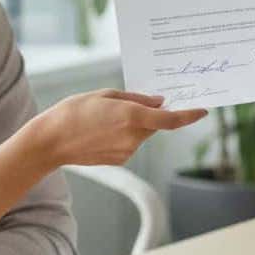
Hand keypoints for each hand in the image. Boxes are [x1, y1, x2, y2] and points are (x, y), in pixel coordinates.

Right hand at [28, 89, 207, 167]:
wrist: (51, 141)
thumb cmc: (75, 111)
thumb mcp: (106, 95)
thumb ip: (136, 98)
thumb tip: (159, 103)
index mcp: (132, 117)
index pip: (171, 120)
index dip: (189, 115)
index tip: (203, 110)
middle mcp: (134, 136)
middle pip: (154, 124)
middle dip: (150, 114)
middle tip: (132, 102)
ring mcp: (127, 151)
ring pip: (142, 134)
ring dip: (134, 124)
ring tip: (105, 118)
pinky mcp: (120, 159)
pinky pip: (131, 143)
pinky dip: (124, 135)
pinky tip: (102, 131)